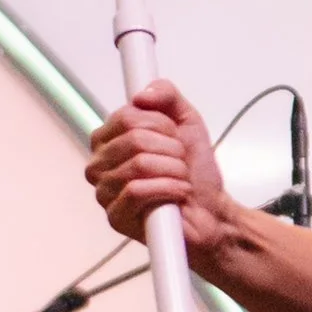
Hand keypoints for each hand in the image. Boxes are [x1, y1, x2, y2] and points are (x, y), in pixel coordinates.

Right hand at [86, 81, 239, 271]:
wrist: (212, 211)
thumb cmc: (194, 172)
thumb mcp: (186, 121)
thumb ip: (166, 96)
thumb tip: (141, 94)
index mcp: (108, 140)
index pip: (126, 116)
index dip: (160, 124)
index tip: (175, 136)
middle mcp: (100, 165)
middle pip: (133, 139)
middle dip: (171, 149)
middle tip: (181, 162)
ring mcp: (104, 192)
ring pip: (139, 164)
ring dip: (174, 170)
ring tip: (181, 178)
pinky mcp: (115, 217)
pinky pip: (137, 191)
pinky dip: (168, 189)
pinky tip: (178, 194)